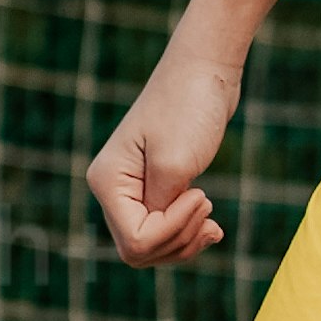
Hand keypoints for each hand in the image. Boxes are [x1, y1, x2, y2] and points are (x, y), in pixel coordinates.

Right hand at [88, 27, 244, 267]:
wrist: (206, 70)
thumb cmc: (189, 108)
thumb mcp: (175, 164)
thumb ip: (160, 210)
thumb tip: (148, 244)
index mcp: (107, 182)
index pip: (135, 241)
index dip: (173, 229)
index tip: (201, 194)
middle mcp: (113, 189)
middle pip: (140, 250)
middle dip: (180, 240)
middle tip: (208, 206)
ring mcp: (133, 190)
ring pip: (153, 247)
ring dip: (187, 241)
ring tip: (213, 219)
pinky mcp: (156, 188)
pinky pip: (166, 232)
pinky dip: (189, 234)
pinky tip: (212, 227)